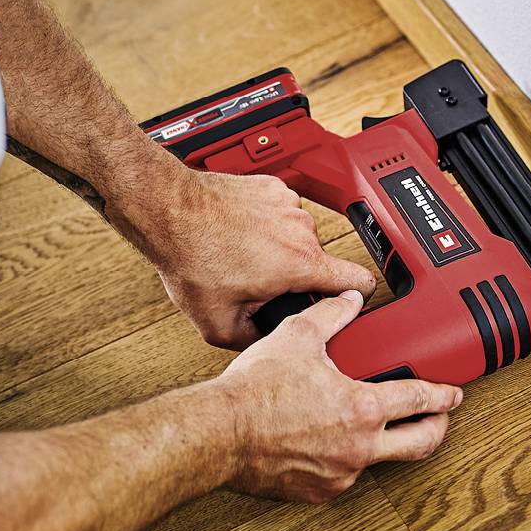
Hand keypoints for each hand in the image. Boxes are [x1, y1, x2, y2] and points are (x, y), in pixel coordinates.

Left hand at [134, 168, 377, 349]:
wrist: (169, 210)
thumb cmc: (192, 259)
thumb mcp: (218, 324)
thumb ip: (256, 341)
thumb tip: (268, 344)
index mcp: (300, 264)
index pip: (361, 281)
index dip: (360, 297)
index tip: (352, 303)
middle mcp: (302, 230)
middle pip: (319, 262)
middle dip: (296, 276)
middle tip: (262, 284)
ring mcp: (289, 204)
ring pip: (299, 237)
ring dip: (281, 248)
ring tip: (245, 255)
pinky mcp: (273, 187)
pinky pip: (282, 212)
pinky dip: (267, 223)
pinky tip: (240, 232)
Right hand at [213, 290, 460, 502]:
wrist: (221, 433)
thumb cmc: (255, 392)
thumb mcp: (297, 337)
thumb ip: (331, 314)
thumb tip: (349, 300)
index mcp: (361, 408)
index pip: (418, 400)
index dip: (442, 394)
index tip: (452, 394)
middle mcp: (359, 447)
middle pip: (420, 444)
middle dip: (437, 429)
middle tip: (440, 418)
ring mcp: (341, 473)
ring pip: (380, 460)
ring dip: (387, 442)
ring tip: (379, 426)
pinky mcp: (320, 491)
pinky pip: (345, 475)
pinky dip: (347, 458)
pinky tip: (335, 441)